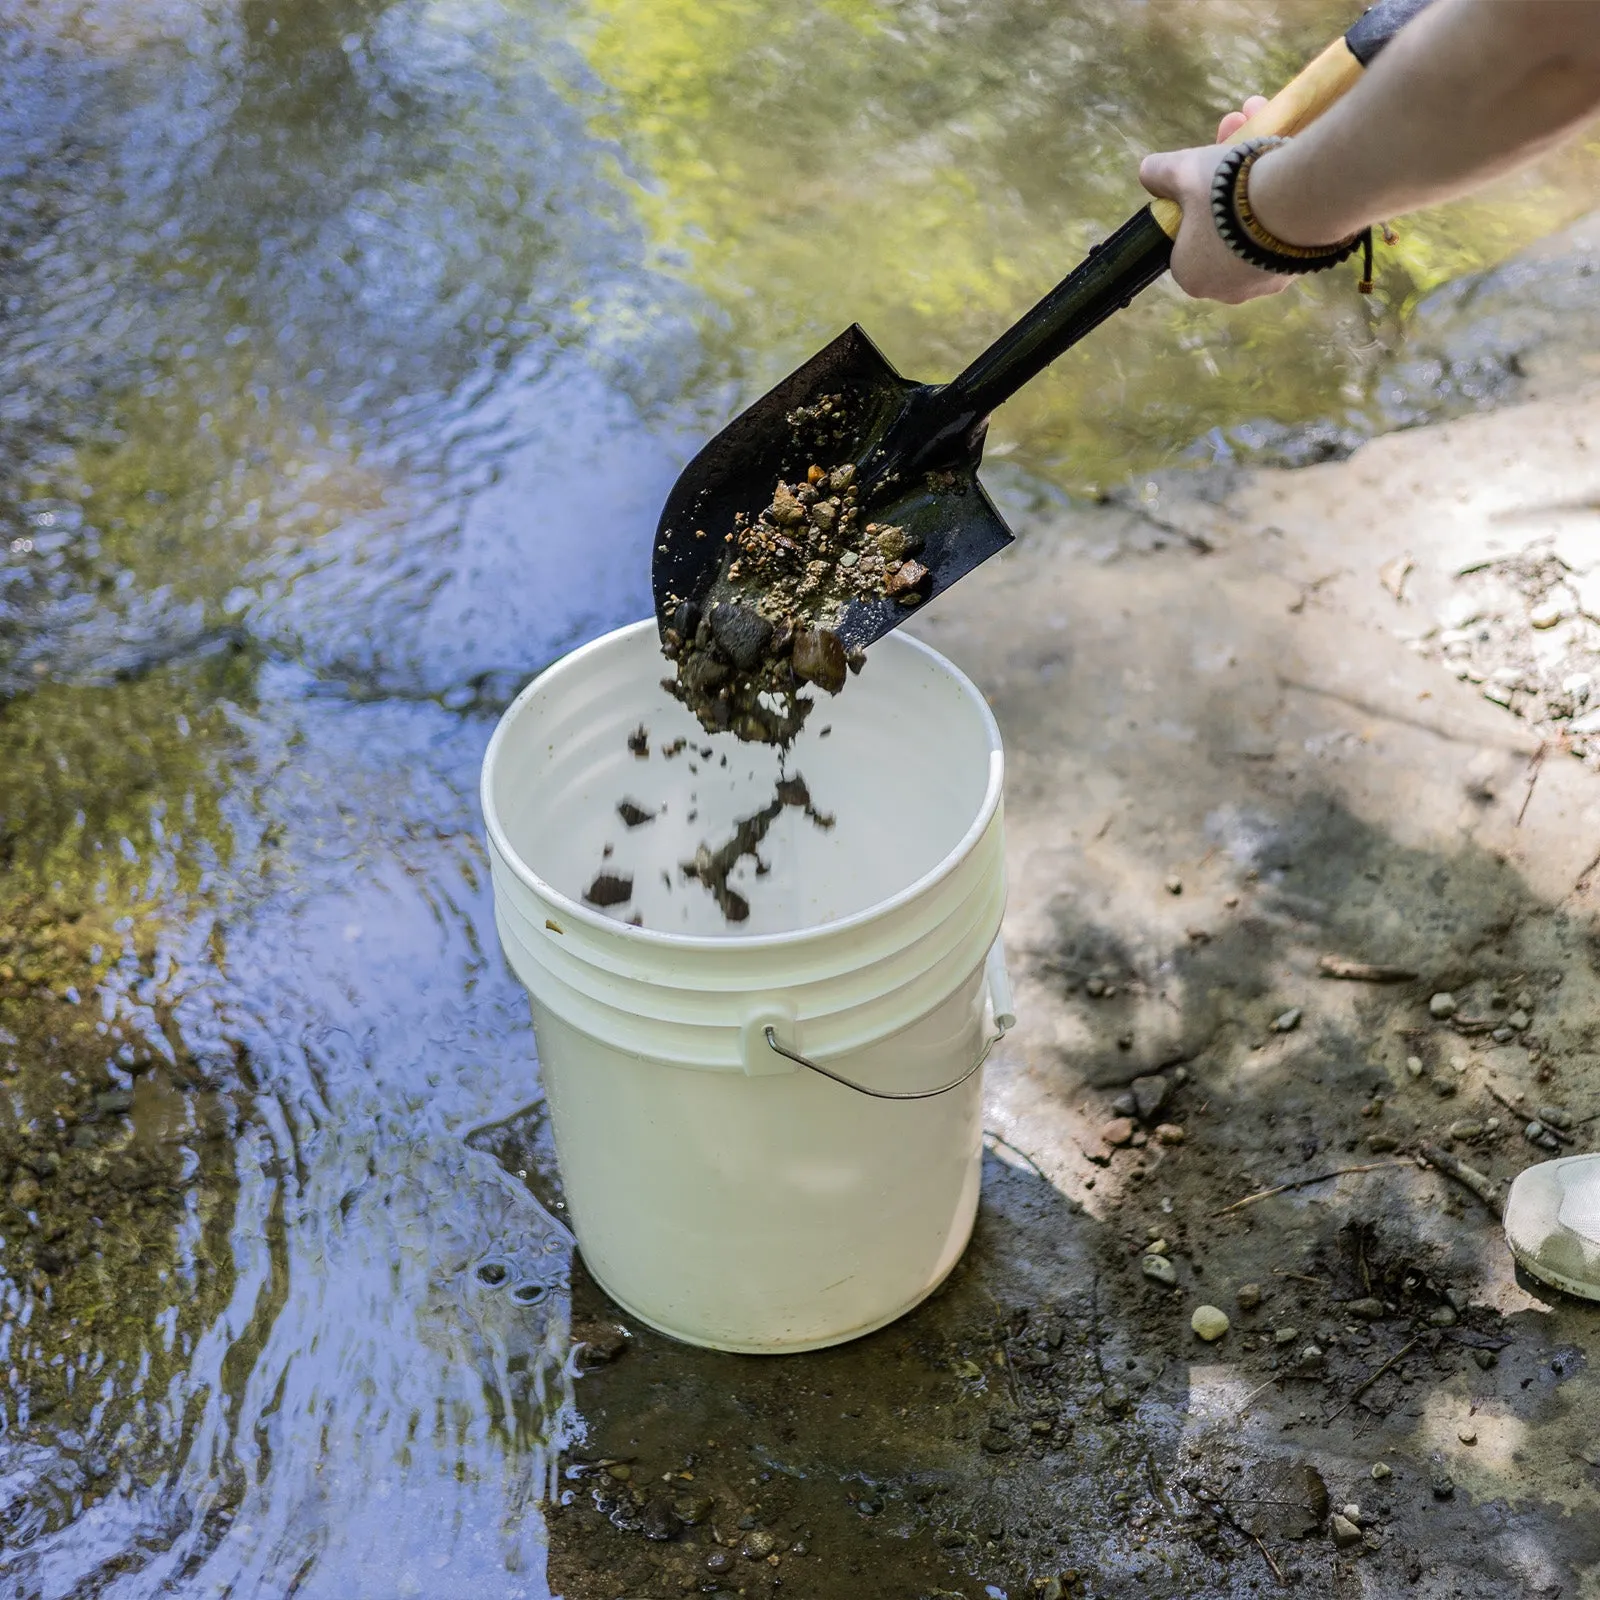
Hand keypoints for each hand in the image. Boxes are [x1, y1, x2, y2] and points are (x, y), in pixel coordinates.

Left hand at [1138, 97, 1293, 303]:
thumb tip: (1148, 172)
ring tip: (1268, 149)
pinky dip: (1284, 204)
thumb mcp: (1183, 172)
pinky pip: (1284, 232)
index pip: (1184, 244)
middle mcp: (1227, 291)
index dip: (1194, 209)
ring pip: (1255, 230)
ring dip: (1257, 191)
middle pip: (1219, 231)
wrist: (1295, 199)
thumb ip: (1159, 173)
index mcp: (1191, 277)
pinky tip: (1291, 171)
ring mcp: (1265, 282)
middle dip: (1226, 189)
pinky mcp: (1298, 268)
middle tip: (1239, 150)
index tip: (1206, 180)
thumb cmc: (1225, 192)